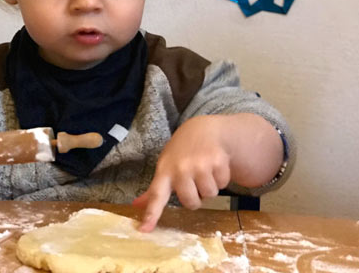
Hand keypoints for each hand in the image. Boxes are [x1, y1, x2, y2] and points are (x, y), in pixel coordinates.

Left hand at [133, 115, 232, 231]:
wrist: (203, 129)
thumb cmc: (181, 153)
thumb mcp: (165, 166)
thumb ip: (154, 189)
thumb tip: (135, 205)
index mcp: (164, 171)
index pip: (156, 196)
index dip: (151, 214)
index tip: (144, 229)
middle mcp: (181, 168)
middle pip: (191, 202)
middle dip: (196, 196)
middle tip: (194, 181)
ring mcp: (200, 164)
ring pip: (209, 195)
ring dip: (209, 186)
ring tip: (204, 170)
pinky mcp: (217, 161)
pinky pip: (222, 184)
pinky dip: (221, 177)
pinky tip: (214, 164)